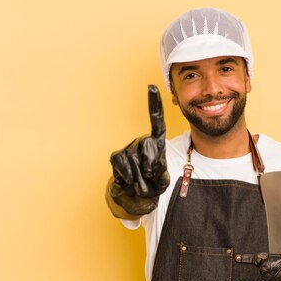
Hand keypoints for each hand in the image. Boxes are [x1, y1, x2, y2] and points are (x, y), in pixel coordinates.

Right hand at [108, 85, 170, 215]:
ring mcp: (129, 147)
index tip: (151, 86)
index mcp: (157, 141)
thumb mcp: (163, 179)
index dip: (154, 103)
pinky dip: (128, 178)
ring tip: (141, 181)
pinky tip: (129, 179)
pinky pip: (124, 167)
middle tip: (150, 179)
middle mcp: (143, 140)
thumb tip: (151, 166)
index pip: (157, 121)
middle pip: (148, 151)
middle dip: (150, 171)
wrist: (135, 195)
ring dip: (140, 179)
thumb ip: (161, 174)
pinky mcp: (117, 156)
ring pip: (136, 163)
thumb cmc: (153, 184)